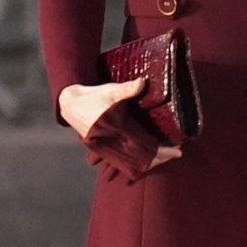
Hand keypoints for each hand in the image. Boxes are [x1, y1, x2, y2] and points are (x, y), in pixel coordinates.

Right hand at [58, 77, 182, 168]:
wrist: (70, 104)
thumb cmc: (93, 95)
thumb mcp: (110, 90)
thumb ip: (127, 89)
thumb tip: (143, 82)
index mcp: (116, 128)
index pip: (144, 144)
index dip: (161, 149)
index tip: (176, 149)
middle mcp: (111, 141)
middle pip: (140, 156)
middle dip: (159, 157)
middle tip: (176, 154)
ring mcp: (106, 147)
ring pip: (131, 161)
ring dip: (148, 161)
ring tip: (164, 158)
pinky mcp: (102, 148)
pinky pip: (121, 161)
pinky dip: (135, 163)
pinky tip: (146, 162)